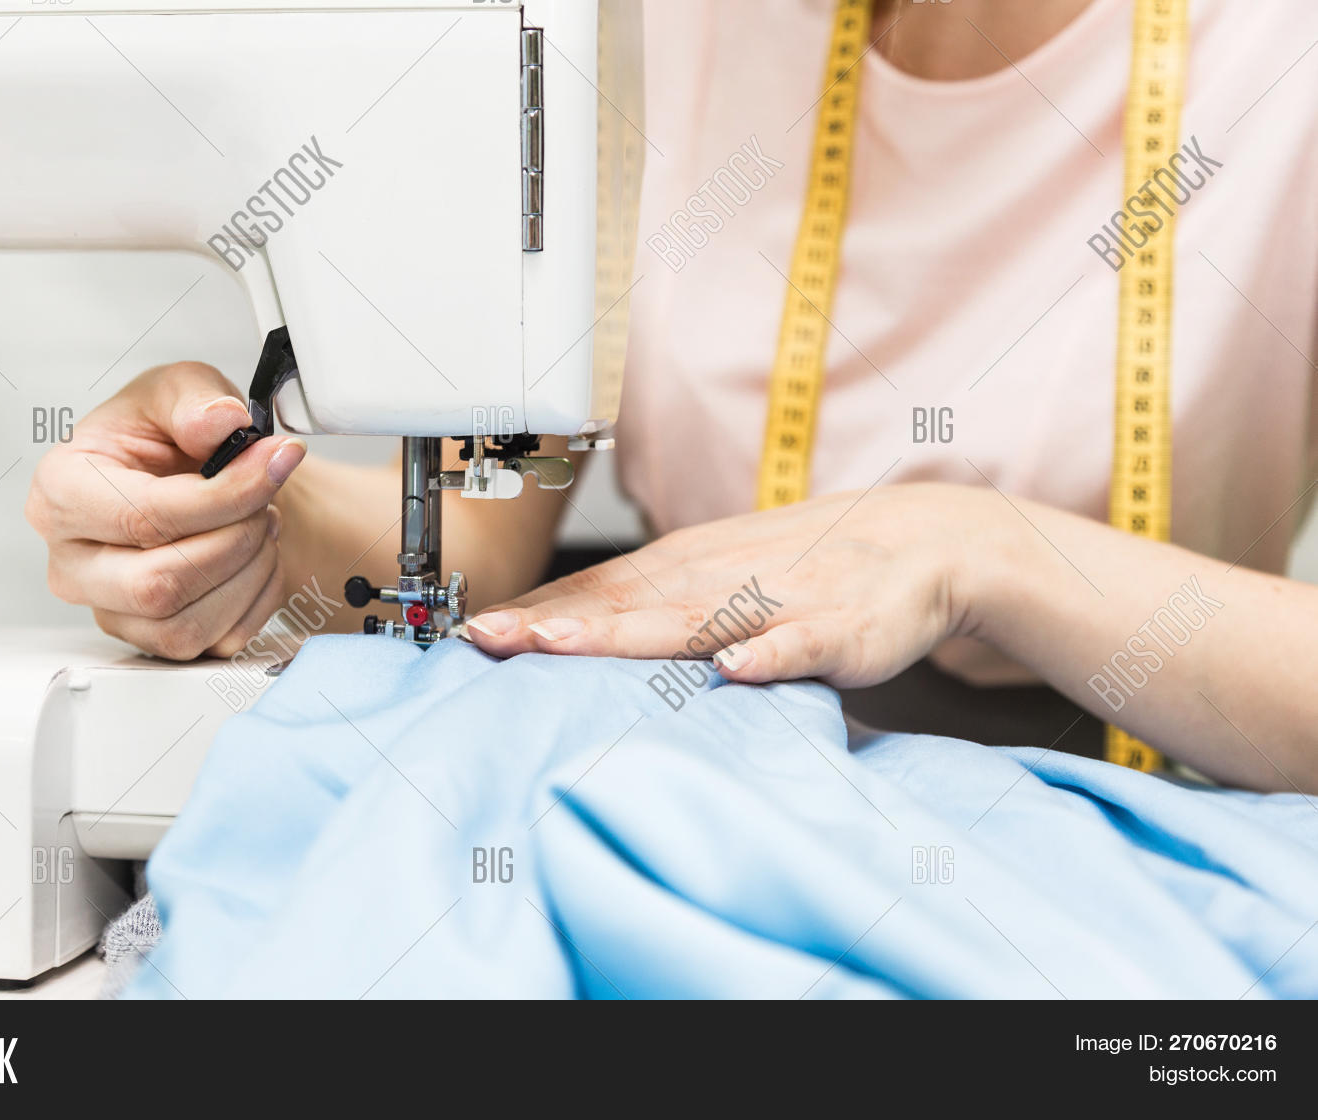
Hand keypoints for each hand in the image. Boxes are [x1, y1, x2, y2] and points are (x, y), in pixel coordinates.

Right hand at [25, 361, 306, 659]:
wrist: (199, 477)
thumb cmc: (169, 439)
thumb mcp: (179, 389)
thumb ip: (195, 397)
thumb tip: (219, 422)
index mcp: (62, 491)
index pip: (144, 517)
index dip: (225, 496)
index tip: (272, 466)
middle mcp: (72, 560)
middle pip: (158, 585)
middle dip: (235, 541)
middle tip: (264, 503)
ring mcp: (109, 608)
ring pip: (184, 626)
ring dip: (248, 574)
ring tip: (260, 527)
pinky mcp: (151, 640)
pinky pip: (212, 645)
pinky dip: (254, 601)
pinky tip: (254, 560)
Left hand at [465, 483, 1001, 686]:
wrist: (916, 540)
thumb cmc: (800, 564)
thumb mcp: (714, 573)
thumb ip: (647, 605)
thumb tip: (559, 628)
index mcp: (683, 565)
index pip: (594, 588)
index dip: (532, 610)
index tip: (465, 634)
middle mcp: (717, 575)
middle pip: (623, 602)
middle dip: (550, 621)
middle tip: (483, 638)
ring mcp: (776, 599)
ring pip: (692, 620)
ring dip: (626, 633)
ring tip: (563, 645)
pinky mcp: (835, 628)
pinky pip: (797, 644)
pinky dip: (766, 656)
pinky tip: (732, 671)